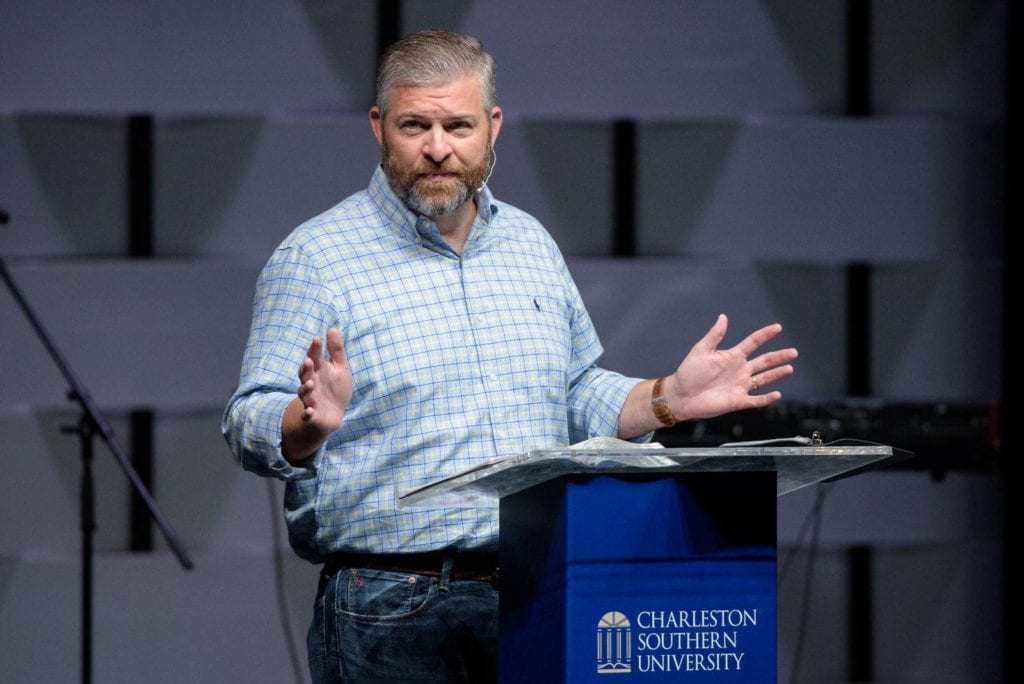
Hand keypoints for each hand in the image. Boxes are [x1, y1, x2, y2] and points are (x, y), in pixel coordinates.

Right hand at [296, 327, 351, 434]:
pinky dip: (307, 413)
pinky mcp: (312, 415)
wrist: (333, 415)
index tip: (317, 339)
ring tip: (310, 383)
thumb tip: (332, 328)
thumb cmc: (336, 389)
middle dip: (306, 368)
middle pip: (305, 374)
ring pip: (303, 393)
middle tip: (309, 361)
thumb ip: (336, 350)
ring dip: (305, 389)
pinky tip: (310, 411)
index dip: (315, 349)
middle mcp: (311, 383)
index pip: (314, 357)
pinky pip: (307, 415)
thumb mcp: (340, 368)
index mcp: (318, 370)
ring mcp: (310, 399)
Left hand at [664, 313, 796, 421]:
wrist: (681, 395)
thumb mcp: (701, 350)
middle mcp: (739, 370)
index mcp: (732, 356)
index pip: (752, 343)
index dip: (765, 335)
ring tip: (790, 368)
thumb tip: (723, 317)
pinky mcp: (737, 401)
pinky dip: (766, 398)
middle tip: (794, 352)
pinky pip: (755, 400)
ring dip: (776, 374)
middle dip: (779, 356)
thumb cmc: (689, 372)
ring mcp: (740, 385)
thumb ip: (715, 335)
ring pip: (763, 379)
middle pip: (764, 361)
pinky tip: (777, 393)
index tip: (777, 327)